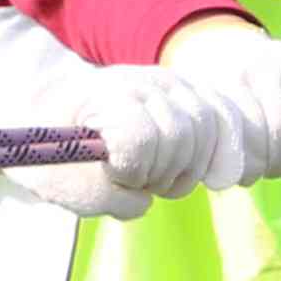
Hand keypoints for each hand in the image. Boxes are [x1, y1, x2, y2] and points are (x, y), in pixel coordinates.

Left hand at [0, 59, 238, 222]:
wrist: (54, 117)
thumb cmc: (54, 152)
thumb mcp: (59, 184)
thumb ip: (103, 197)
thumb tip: (146, 201)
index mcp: (101, 95)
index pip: (138, 139)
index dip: (130, 172)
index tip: (111, 174)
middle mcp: (140, 78)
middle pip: (181, 135)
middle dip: (163, 173)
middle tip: (138, 182)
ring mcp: (170, 80)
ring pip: (208, 126)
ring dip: (190, 167)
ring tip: (160, 176)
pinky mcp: (191, 91)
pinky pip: (225, 117)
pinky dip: (224, 148)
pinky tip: (217, 174)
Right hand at [168, 24, 280, 216]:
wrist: (219, 55)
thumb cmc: (279, 102)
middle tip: (275, 160)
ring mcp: (259, 74)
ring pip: (277, 148)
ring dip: (265, 168)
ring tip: (254, 159)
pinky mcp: (221, 88)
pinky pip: (239, 145)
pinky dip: (237, 165)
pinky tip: (230, 160)